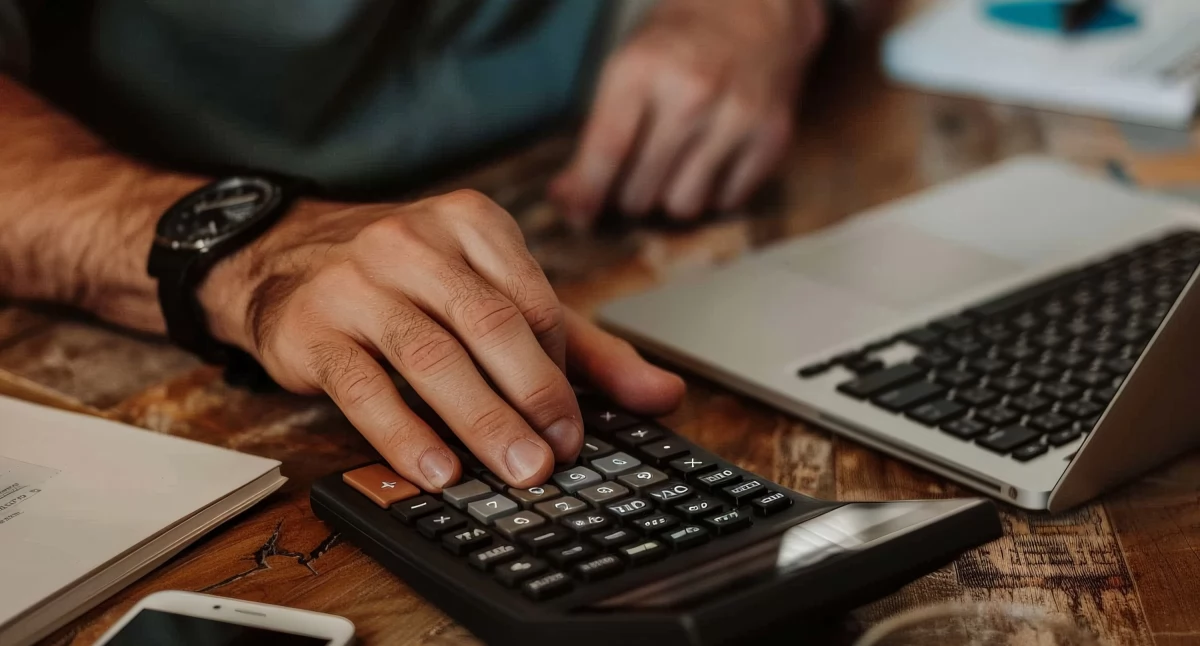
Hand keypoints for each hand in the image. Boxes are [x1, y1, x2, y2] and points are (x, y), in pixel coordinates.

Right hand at [198, 191, 684, 490]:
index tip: (576, 428)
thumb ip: (580, 343)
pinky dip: (404, 433)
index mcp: (470, 223)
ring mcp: (358, 282)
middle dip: (534, 397)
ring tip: (517, 469)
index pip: (533, 301)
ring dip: (481, 421)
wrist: (283, 256)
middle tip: (558, 456)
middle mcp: (413, 241)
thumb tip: (663, 394)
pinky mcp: (312, 328)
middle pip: (490, 325)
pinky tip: (436, 470)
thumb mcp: (492, 292)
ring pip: (431, 356)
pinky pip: (363, 386)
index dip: (560, 369)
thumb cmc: (407, 279)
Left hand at [549, 0, 825, 224]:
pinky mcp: (772, 135)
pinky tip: (711, 162)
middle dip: (629, 194)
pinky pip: (727, 200)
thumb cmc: (678, 42)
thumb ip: (597, 134)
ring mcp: (737, 116)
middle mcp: (691, 93)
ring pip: (683, 205)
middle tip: (636, 175)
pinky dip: (714, 192)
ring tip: (675, 169)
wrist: (757, 7)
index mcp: (643, 68)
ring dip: (672, 197)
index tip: (577, 216)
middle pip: (641, 190)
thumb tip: (568, 201)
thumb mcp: (627, 67)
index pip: (608, 151)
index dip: (586, 194)